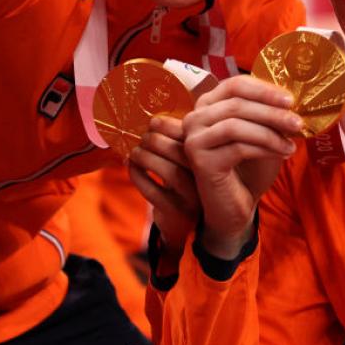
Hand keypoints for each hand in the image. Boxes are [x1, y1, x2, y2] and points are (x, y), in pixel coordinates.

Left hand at [128, 116, 200, 249]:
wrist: (186, 225)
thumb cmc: (183, 184)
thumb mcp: (187, 163)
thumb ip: (178, 142)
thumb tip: (152, 119)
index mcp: (212, 160)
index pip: (192, 137)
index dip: (169, 125)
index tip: (153, 121)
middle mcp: (206, 179)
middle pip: (181, 151)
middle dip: (155, 139)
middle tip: (142, 137)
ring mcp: (192, 197)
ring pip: (167, 170)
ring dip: (145, 156)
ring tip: (135, 152)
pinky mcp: (175, 212)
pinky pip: (151, 189)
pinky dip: (137, 174)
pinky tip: (132, 167)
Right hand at [181, 76, 301, 258]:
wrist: (234, 207)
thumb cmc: (248, 168)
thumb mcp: (262, 135)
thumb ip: (270, 116)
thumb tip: (290, 100)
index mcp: (208, 105)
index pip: (235, 85)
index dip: (264, 89)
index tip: (290, 100)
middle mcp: (194, 118)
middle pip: (236, 103)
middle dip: (271, 111)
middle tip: (298, 122)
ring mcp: (193, 139)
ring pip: (235, 124)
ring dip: (270, 131)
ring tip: (292, 142)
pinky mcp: (200, 160)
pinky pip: (237, 146)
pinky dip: (265, 148)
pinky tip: (282, 153)